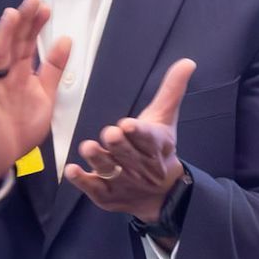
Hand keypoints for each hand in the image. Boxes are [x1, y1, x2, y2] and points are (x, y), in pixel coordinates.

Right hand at [0, 0, 71, 187]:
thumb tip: (66, 38)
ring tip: (10, 16)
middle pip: (13, 44)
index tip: (44, 7)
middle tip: (31, 0)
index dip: (35, 26)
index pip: (28, 43)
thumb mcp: (44, 96)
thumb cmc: (18, 127)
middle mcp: (5, 75)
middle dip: (22, 22)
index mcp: (21, 72)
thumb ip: (54, 69)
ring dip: (3, 36)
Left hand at [66, 58, 195, 220]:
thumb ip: (171, 91)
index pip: (149, 139)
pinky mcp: (107, 196)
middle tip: (109, 133)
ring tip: (87, 147)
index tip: (129, 125)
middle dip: (119, 145)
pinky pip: (94, 189)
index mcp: (156, 146)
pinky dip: (83, 181)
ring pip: (110, 171)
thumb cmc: (157, 149)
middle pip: (128, 154)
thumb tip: (187, 62)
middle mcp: (141, 166)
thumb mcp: (165, 119)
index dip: (140, 133)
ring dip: (99, 160)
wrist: (161, 193)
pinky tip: (71, 171)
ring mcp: (124, 182)